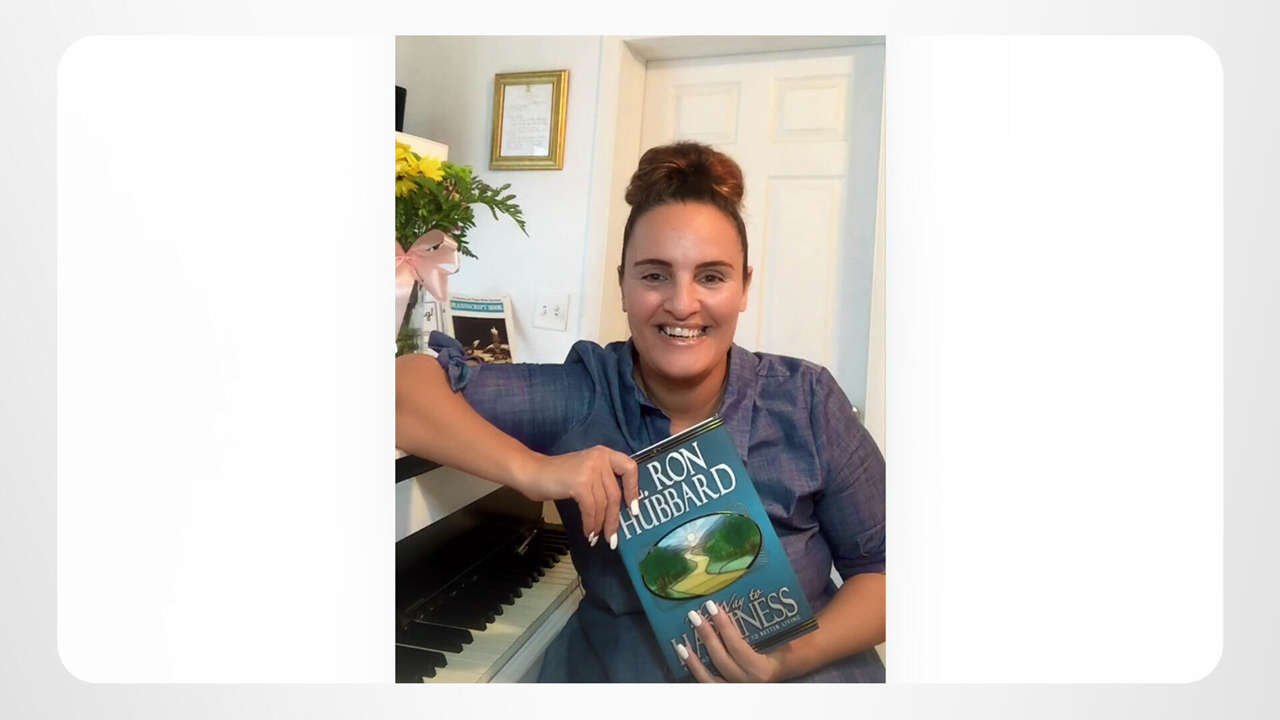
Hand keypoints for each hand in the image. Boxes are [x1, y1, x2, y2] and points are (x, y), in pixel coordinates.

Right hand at [515, 446, 638, 548]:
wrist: (531, 472)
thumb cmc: (556, 476)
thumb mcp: (585, 471)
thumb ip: (602, 482)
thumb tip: (617, 510)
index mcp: (604, 454)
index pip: (630, 468)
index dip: (634, 490)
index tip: (634, 510)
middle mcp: (600, 458)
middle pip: (615, 494)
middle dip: (614, 519)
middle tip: (612, 538)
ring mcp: (590, 469)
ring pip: (604, 504)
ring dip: (600, 524)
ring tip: (596, 537)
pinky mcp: (579, 483)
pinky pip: (591, 509)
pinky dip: (590, 523)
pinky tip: (587, 532)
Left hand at [679, 600, 784, 682]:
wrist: (789, 670)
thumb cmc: (789, 650)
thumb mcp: (786, 638)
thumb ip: (773, 623)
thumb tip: (757, 589)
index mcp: (762, 669)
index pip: (738, 647)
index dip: (724, 627)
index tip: (712, 607)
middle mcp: (748, 683)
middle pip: (722, 659)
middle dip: (707, 636)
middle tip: (694, 615)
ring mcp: (737, 689)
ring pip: (710, 679)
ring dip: (694, 661)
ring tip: (681, 644)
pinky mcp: (729, 691)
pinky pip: (708, 685)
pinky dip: (696, 671)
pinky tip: (686, 657)